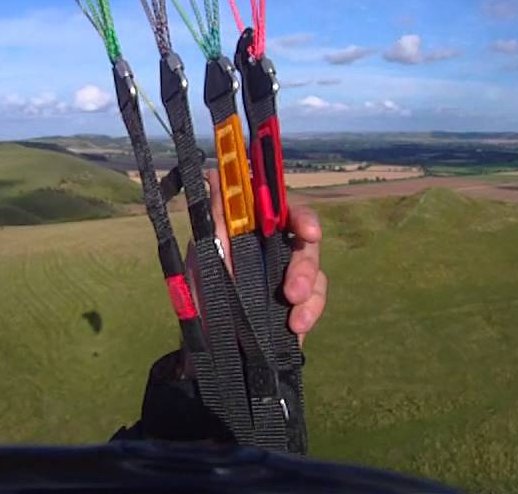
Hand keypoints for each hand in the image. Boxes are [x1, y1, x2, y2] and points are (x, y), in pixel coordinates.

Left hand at [187, 170, 327, 344]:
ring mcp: (289, 274)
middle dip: (305, 264)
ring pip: (316, 268)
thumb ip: (217, 216)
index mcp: (254, 228)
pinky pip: (316, 299)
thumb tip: (215, 172)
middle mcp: (275, 246)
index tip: (307, 232)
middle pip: (306, 239)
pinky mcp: (299, 302)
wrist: (206, 345)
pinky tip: (296, 327)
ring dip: (309, 289)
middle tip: (294, 290)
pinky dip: (310, 311)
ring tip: (294, 318)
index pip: (283, 210)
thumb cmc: (201, 290)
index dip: (301, 217)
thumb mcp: (205, 252)